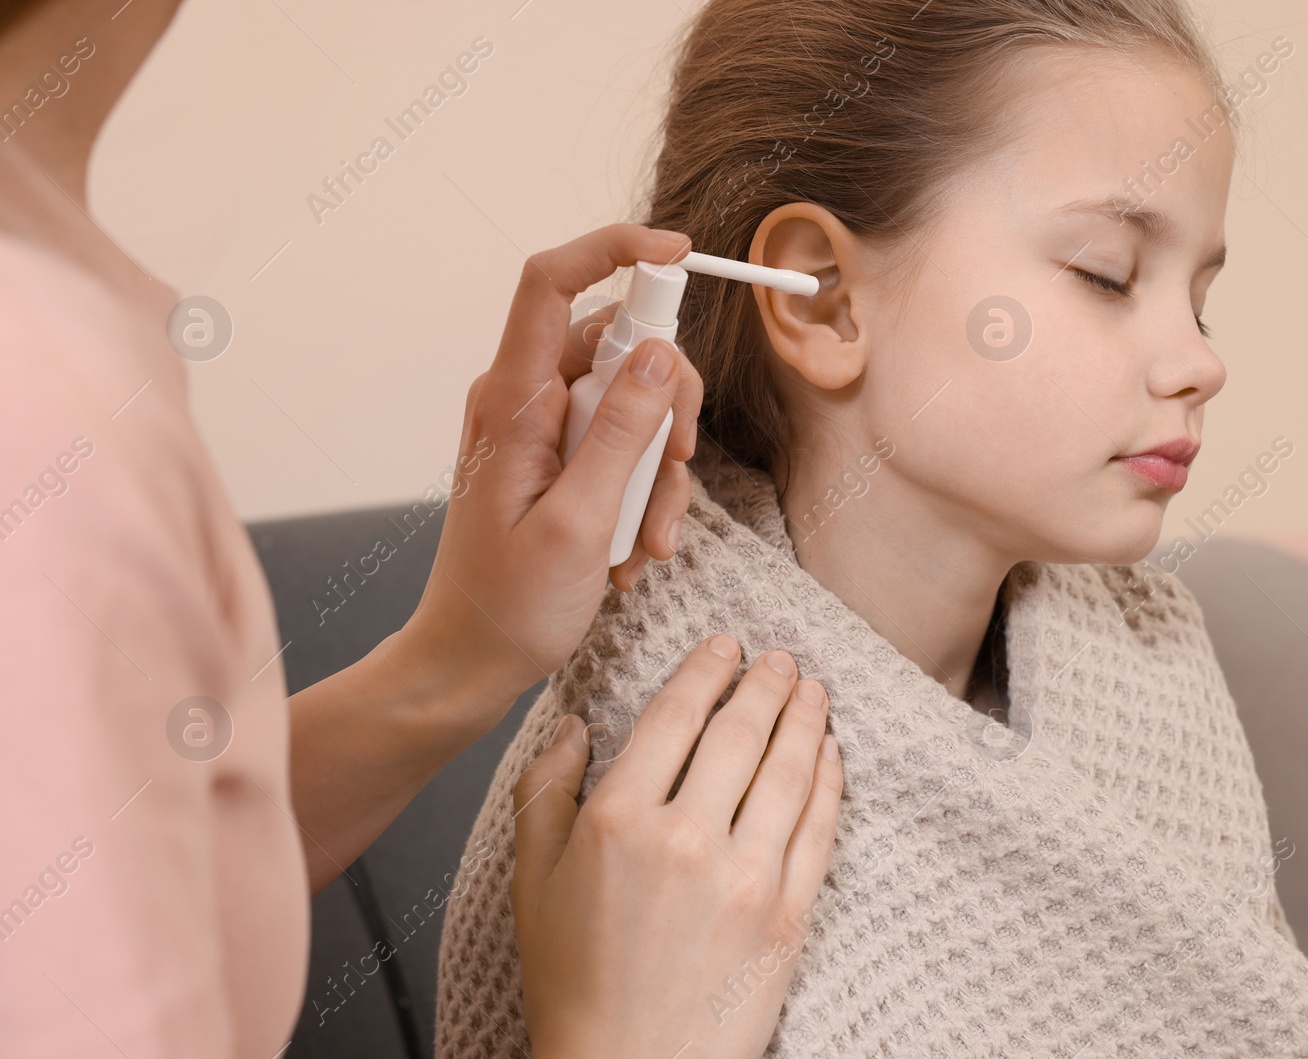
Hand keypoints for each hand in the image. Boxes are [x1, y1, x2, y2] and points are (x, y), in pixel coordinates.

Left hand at [397, 223, 702, 727]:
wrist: (470, 661)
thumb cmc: (510, 605)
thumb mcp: (579, 523)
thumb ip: (623, 433)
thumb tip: (662, 354)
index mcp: (513, 401)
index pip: (552, 283)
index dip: (616, 250)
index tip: (682, 254)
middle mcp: (525, 400)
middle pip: (619, 346)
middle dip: (668, 408)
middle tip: (676, 472)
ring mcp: (543, 430)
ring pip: (633, 402)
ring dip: (660, 470)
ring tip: (648, 541)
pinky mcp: (560, 460)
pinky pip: (624, 446)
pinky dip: (643, 494)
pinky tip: (634, 550)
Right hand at [510, 636, 843, 1058]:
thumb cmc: (573, 982)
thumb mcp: (531, 883)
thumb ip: (546, 792)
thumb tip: (574, 726)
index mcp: (618, 822)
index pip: (675, 717)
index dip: (706, 671)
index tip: (725, 645)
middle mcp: (687, 839)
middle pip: (741, 734)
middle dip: (766, 684)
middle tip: (780, 658)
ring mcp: (746, 878)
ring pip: (790, 772)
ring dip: (806, 721)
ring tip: (812, 690)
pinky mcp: (788, 915)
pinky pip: (819, 830)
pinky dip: (829, 783)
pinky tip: (830, 756)